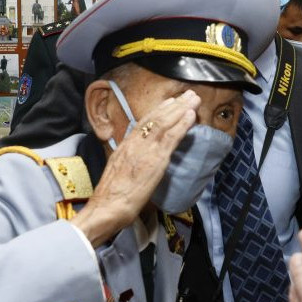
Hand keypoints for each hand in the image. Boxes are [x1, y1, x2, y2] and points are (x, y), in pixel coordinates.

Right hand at [69, 90, 198, 245]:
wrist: (108, 206)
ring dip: (181, 109)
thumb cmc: (111, 197)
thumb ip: (129, 163)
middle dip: (173, 105)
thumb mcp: (117, 173)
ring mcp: (145, 150)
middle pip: (156, 118)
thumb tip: (137, 163)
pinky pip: (171, 138)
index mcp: (125, 146)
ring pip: (165, 123)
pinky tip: (191, 116)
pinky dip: (182, 124)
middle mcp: (134, 143)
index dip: (158, 111)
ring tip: (194, 99)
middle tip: (188, 94)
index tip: (169, 102)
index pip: (143, 123)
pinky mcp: (156, 160)